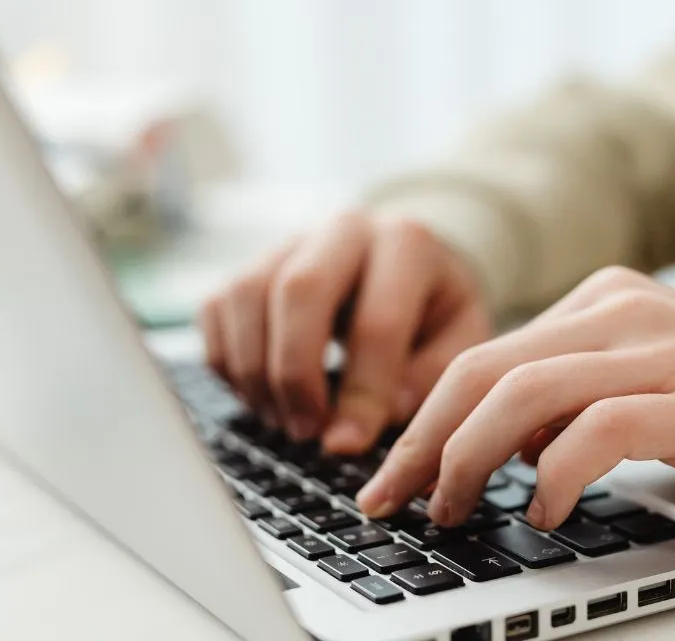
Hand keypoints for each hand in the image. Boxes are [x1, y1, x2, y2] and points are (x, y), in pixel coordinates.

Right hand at [199, 212, 491, 453]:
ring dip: (256, 372)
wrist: (404, 264)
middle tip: (306, 432)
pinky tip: (262, 397)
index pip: (376, 321)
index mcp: (408, 243)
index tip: (348, 445)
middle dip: (296, 374)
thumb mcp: (459, 340)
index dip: (361, 393)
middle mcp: (344, 229)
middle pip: (298, 290)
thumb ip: (428, 378)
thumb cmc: (433, 311)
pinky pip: (216, 309)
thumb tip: (371, 418)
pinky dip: (228, 363)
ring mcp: (290, 241)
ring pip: (246, 296)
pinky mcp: (249, 262)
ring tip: (285, 421)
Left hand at [356, 266, 674, 527]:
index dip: (426, 418)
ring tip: (455, 508)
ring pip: (523, 395)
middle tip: (393, 496)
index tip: (395, 472)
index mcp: (601, 300)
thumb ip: (571, 395)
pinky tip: (542, 509)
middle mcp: (619, 311)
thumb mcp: (643, 375)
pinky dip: (553, 475)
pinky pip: (596, 431)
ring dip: (470, 460)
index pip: (485, 355)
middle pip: (484, 370)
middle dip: (424, 440)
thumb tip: (494, 443)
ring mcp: (658, 350)